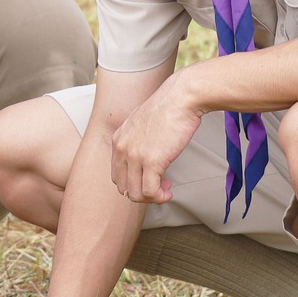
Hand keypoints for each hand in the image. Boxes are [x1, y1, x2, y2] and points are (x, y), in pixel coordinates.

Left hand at [110, 71, 203, 204]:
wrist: (181, 97)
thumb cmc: (168, 107)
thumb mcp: (142, 123)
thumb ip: (138, 140)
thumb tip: (147, 156)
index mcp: (118, 139)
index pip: (116, 173)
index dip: (133, 182)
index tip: (150, 178)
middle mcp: (122, 149)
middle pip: (122, 186)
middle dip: (141, 193)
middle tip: (158, 187)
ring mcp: (135, 156)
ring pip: (134, 194)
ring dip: (151, 198)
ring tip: (164, 191)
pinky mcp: (151, 161)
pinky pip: (150, 192)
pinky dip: (159, 197)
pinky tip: (168, 192)